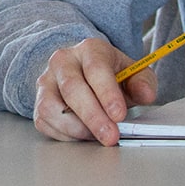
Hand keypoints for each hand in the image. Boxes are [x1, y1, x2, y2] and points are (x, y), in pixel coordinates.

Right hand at [31, 37, 157, 144]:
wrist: (85, 73)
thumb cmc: (111, 75)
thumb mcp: (134, 74)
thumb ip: (143, 83)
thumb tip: (145, 95)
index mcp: (90, 49)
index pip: (95, 69)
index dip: (107, 94)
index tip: (119, 115)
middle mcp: (63, 61)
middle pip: (72, 88)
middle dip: (93, 117)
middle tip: (110, 136)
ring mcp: (46, 81)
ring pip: (51, 107)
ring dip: (76, 128)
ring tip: (96, 136)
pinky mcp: (38, 101)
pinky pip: (44, 121)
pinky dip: (64, 134)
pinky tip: (82, 134)